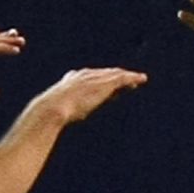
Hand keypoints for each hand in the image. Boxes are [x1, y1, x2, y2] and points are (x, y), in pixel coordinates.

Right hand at [28, 67, 147, 126]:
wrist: (53, 108)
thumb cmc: (52, 113)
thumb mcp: (61, 110)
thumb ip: (67, 110)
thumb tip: (64, 119)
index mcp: (73, 79)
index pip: (92, 78)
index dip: (103, 81)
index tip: (111, 87)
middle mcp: (85, 75)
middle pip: (106, 74)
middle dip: (118, 76)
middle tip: (130, 81)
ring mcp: (95, 78)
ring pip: (116, 74)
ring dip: (128, 77)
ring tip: (140, 79)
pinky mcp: (104, 83)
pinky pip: (122, 78)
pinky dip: (132, 78)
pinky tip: (141, 79)